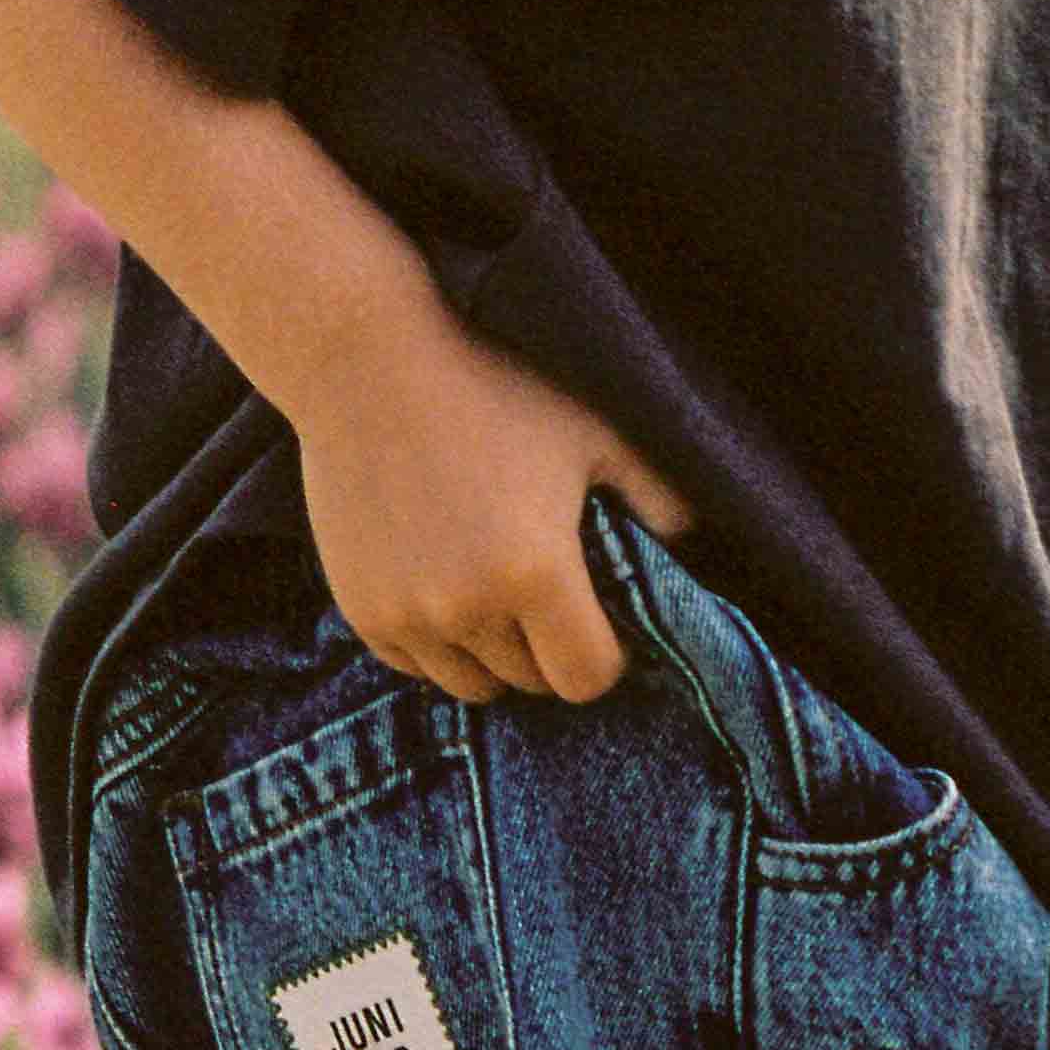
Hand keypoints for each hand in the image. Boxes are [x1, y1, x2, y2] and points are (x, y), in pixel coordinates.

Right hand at [296, 263, 695, 707]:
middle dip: (552, 649)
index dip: (607, 657)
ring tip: (499, 594)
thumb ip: (657, 497)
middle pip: (531, 683)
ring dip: (496, 655)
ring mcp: (408, 616)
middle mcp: (468, 610)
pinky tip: (447, 587)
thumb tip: (688, 545)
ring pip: (472, 684)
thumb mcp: (596, 432)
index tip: (603, 621)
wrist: (367, 364)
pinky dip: (439, 645)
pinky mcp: (362, 610)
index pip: (586, 678)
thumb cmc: (495, 386)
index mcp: (537, 575)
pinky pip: (415, 665)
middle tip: (552, 596)